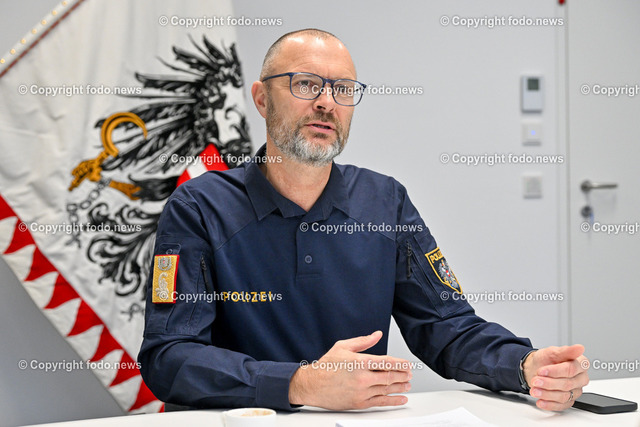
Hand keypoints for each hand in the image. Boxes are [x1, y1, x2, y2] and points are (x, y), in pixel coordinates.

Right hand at [289, 331, 412, 409]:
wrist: (312, 385)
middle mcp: (362, 378)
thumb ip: (363, 341)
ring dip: (400, 387)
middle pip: (390, 376)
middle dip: (403, 375)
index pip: (387, 362)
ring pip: (387, 389)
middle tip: (410, 374)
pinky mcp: (359, 403)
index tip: (408, 364)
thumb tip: (377, 335)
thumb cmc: (326, 366)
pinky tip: (401, 399)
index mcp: (359, 362)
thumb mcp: (343, 347)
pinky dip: (393, 401)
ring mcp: (361, 392)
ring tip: (408, 384)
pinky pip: (381, 402)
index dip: (401, 363)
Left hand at [523, 344, 589, 410]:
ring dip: (547, 394)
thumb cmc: (546, 360)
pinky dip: (549, 404)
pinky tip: (540, 401)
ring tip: (534, 390)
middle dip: (549, 383)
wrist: (536, 369)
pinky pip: (561, 406)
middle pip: (567, 384)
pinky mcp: (569, 401)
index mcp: (580, 364)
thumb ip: (566, 351)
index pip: (571, 370)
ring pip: (564, 396)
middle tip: (535, 380)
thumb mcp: (552, 351)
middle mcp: (580, 378)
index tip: (542, 371)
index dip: (555, 371)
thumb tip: (580, 348)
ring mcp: (575, 391)